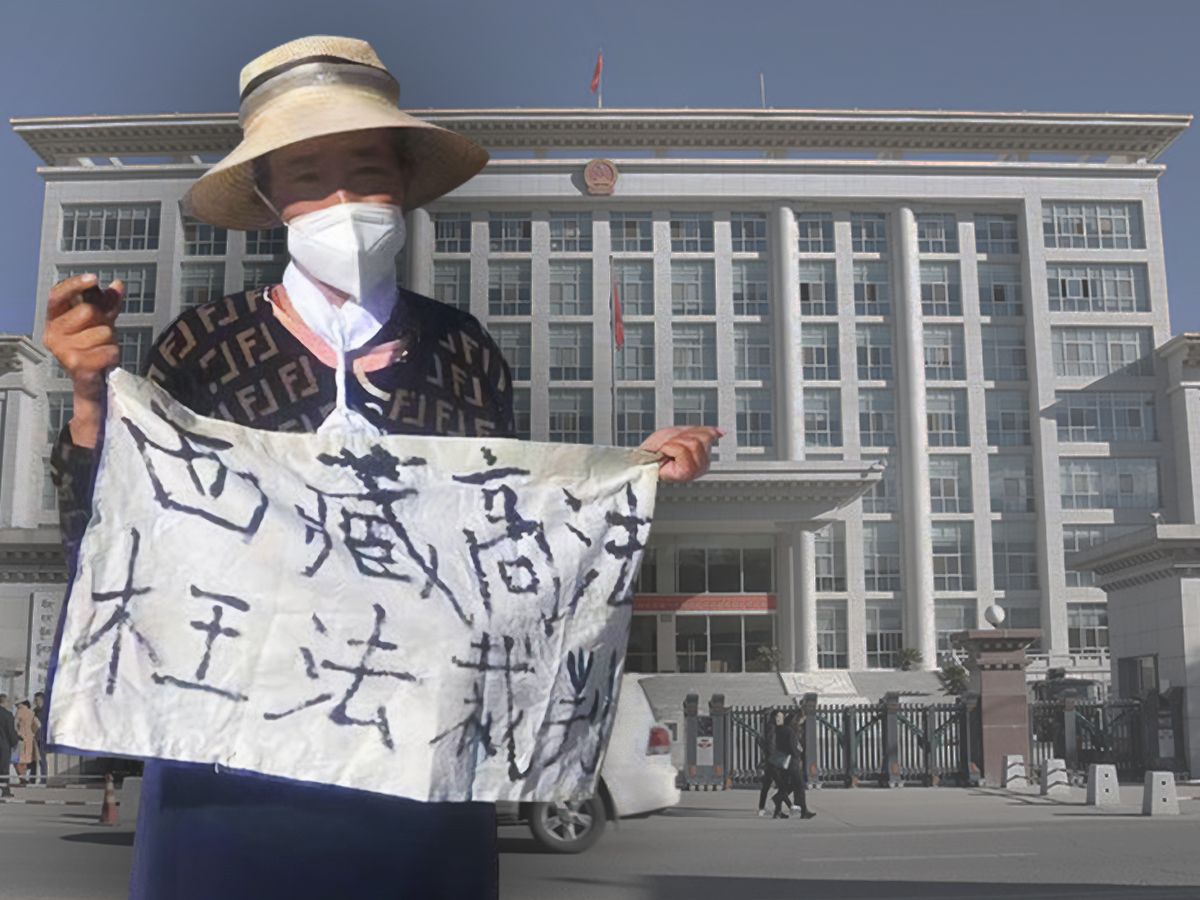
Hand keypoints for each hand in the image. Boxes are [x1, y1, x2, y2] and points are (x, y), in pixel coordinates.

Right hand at [42, 274, 123, 448]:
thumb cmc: (93, 349)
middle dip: (104, 321)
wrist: (93, 382)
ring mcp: (63, 352)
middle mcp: (53, 335)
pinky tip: (106, 361)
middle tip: (103, 334)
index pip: (58, 295)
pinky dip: (115, 355)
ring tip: (103, 349)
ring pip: (103, 331)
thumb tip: (116, 285)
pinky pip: (110, 350)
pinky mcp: (78, 367)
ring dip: (111, 340)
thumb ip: (107, 304)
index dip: (75, 284)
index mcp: (54, 320)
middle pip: (88, 311)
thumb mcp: (100, 322)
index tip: (93, 279)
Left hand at [638, 426, 724, 482]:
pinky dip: (670, 448)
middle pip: (699, 440)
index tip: (677, 439)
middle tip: (670, 446)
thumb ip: (703, 431)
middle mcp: (702, 465)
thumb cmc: (657, 448)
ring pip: (692, 444)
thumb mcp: (682, 433)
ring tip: (668, 451)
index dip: (688, 432)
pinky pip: (682, 451)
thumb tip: (722, 431)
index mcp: (703, 455)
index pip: (707, 434)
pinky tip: (667, 456)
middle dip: (680, 438)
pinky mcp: (686, 474)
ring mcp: (696, 471)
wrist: (641, 457)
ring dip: (674, 444)